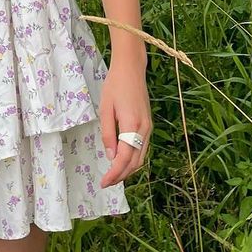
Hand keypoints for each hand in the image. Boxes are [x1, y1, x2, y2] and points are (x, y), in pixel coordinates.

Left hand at [98, 58, 151, 188]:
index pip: (124, 158)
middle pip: (135, 162)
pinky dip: (133, 160)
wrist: (131, 68)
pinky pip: (142, 149)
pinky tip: (123, 162)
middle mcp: (144, 129)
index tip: (103, 182)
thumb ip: (108, 133)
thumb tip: (110, 157)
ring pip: (141, 158)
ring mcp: (148, 127)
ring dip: (128, 170)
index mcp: (132, 124)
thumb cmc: (115, 85)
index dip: (114, 173)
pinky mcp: (148, 125)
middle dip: (121, 176)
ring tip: (113, 176)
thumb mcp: (106, 108)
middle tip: (106, 183)